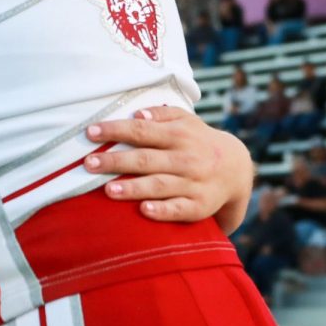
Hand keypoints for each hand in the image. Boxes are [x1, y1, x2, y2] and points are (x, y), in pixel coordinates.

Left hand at [85, 106, 253, 230]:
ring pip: (160, 185)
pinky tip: (143, 211)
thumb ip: (160, 115)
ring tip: (108, 190)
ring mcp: (193, 183)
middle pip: (146, 159)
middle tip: (89, 163)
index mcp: (179, 135)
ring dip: (134, 188)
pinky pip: (179, 209)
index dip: (115, 130)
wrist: (237, 169)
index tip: (89, 133)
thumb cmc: (197, 141)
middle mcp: (186, 158)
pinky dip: (162, 210)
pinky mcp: (199, 206)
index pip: (141, 131)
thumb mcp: (185, 120)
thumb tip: (136, 114)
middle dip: (116, 161)